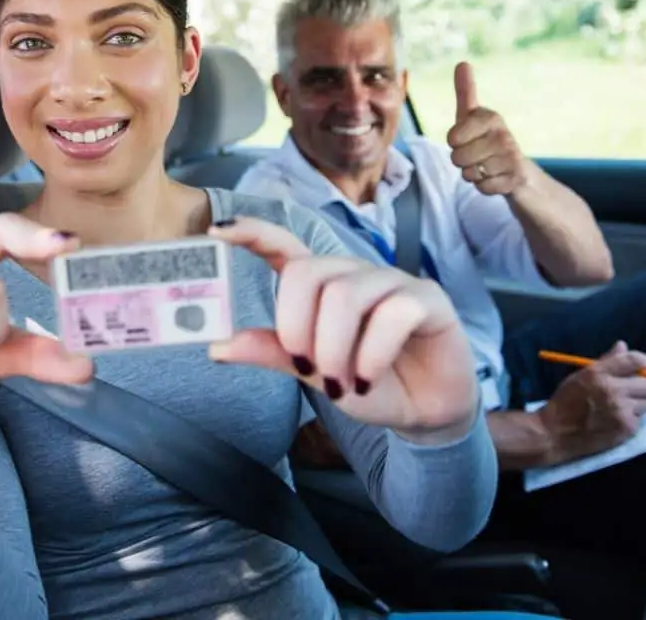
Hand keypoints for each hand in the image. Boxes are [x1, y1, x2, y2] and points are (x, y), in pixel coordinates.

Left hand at [208, 217, 478, 443]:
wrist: (423, 413)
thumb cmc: (365, 384)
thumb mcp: (313, 373)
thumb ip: (274, 353)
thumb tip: (218, 346)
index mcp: (321, 285)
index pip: (283, 245)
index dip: (251, 233)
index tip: (217, 231)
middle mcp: (354, 274)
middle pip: (308, 273)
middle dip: (297, 327)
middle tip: (306, 367)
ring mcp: (392, 282)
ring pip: (345, 295)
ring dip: (334, 349)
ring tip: (341, 385)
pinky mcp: (428, 299)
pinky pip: (393, 312)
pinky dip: (372, 354)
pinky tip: (368, 378)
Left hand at [446, 62, 528, 195]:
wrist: (520, 173)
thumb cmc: (488, 142)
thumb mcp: (474, 117)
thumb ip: (466, 93)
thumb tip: (463, 62)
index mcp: (490, 117)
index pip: (453, 136)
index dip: (454, 142)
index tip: (466, 139)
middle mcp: (503, 134)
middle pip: (457, 157)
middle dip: (462, 162)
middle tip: (477, 157)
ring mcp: (511, 157)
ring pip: (469, 174)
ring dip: (473, 175)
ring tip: (487, 167)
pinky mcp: (516, 179)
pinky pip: (482, 188)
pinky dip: (484, 187)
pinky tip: (496, 179)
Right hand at [536, 341, 645, 463]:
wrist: (555, 433)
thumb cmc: (566, 401)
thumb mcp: (581, 375)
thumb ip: (605, 361)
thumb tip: (623, 346)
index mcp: (599, 373)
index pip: (635, 361)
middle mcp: (613, 390)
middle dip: (641, 385)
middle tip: (630, 389)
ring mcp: (621, 411)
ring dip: (636, 403)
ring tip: (619, 406)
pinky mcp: (626, 428)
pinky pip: (640, 418)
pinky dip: (631, 418)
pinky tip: (615, 419)